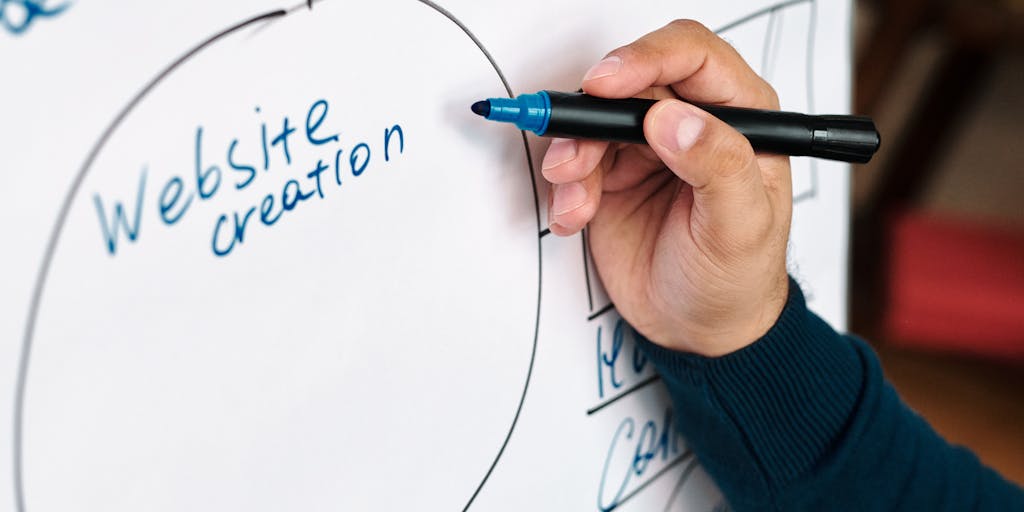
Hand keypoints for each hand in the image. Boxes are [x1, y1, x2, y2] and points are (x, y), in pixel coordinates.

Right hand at [542, 20, 791, 356]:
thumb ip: (718, 168)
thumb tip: (673, 119)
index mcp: (741, 119)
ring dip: (574, 156)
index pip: (692, 58)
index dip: (645, 60)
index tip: (606, 84)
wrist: (699, 333)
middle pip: (631, 84)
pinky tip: (576, 216)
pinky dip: (566, 187)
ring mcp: (648, 149)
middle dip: (594, 115)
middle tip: (574, 151)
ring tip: (577, 199)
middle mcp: (692, 124)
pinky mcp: (612, 176)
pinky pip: (575, 160)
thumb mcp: (741, 229)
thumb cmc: (738, 281)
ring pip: (595, 121)